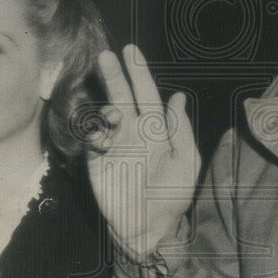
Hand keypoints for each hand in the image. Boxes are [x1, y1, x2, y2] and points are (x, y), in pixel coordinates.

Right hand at [87, 44, 200, 255]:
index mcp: (157, 129)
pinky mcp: (97, 160)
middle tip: (105, 55)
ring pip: (105, 113)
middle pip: (122, 96)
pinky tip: (104, 139)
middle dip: (114, 76)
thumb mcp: (186, 162)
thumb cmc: (172, 195)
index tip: (130, 51)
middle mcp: (133, 131)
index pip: (147, 94)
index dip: (139, 73)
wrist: (148, 227)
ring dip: (105, 104)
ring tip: (113, 113)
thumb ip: (181, 131)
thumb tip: (179, 97)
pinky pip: (92, 138)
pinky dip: (95, 132)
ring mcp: (114, 144)